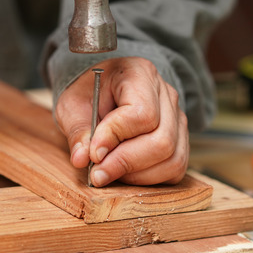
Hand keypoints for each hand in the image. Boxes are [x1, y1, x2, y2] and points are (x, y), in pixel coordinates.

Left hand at [55, 57, 188, 186]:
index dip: (116, 137)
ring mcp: (177, 117)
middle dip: (126, 162)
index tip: (93, 153)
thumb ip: (78, 130)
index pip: (142, 113)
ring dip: (138, 175)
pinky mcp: (180, 140)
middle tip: (97, 173)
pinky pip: (175, 168)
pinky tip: (126, 173)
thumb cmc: (88, 94)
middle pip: (162, 140)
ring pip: (172, 158)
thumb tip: (81, 159)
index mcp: (139, 73)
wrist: (102, 92)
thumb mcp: (72, 105)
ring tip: (110, 171)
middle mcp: (166, 94)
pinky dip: (150, 179)